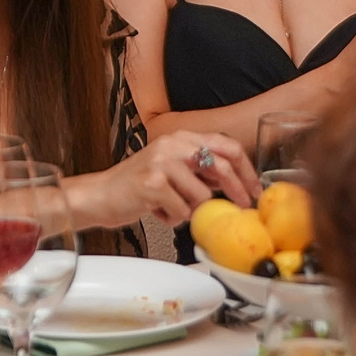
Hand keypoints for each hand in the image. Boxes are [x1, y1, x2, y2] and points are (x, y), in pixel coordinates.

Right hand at [101, 132, 258, 226]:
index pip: (227, 145)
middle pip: (222, 166)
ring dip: (191, 210)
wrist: (100, 195)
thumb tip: (233, 181)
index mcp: (181, 138)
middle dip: (237, 190)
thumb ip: (200, 170)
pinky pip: (181, 211)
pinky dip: (172, 218)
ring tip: (172, 207)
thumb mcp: (172, 169)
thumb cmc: (137, 186)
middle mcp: (173, 144)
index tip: (255, 189)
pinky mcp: (153, 183)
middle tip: (243, 206)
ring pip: (202, 195)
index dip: (246, 169)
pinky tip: (157, 211)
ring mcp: (162, 162)